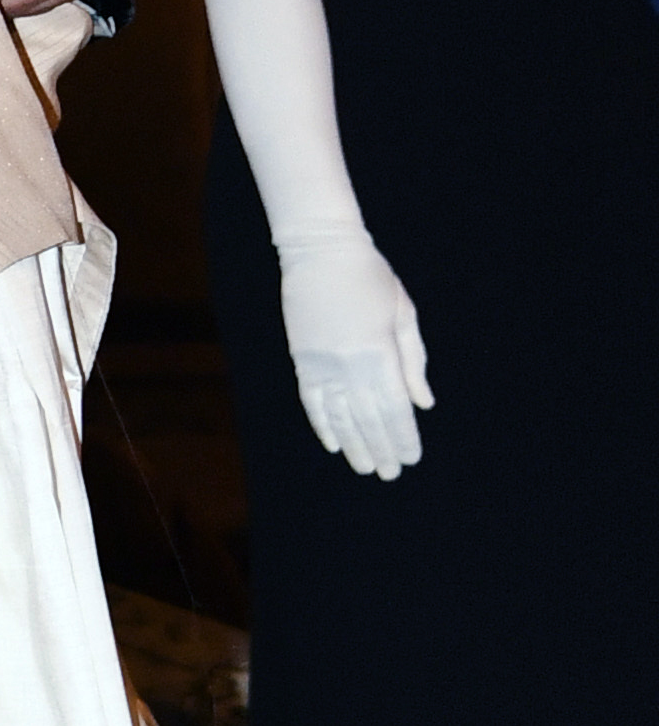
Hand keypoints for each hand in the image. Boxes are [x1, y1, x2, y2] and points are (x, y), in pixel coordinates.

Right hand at [276, 226, 430, 480]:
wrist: (321, 252)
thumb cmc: (371, 278)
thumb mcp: (403, 314)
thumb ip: (413, 362)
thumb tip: (423, 403)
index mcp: (381, 351)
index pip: (396, 407)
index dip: (404, 436)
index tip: (411, 457)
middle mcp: (350, 363)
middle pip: (369, 418)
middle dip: (382, 448)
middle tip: (390, 473)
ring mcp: (322, 363)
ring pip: (339, 416)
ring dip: (354, 445)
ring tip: (365, 467)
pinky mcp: (302, 358)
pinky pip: (311, 401)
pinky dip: (322, 425)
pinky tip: (333, 444)